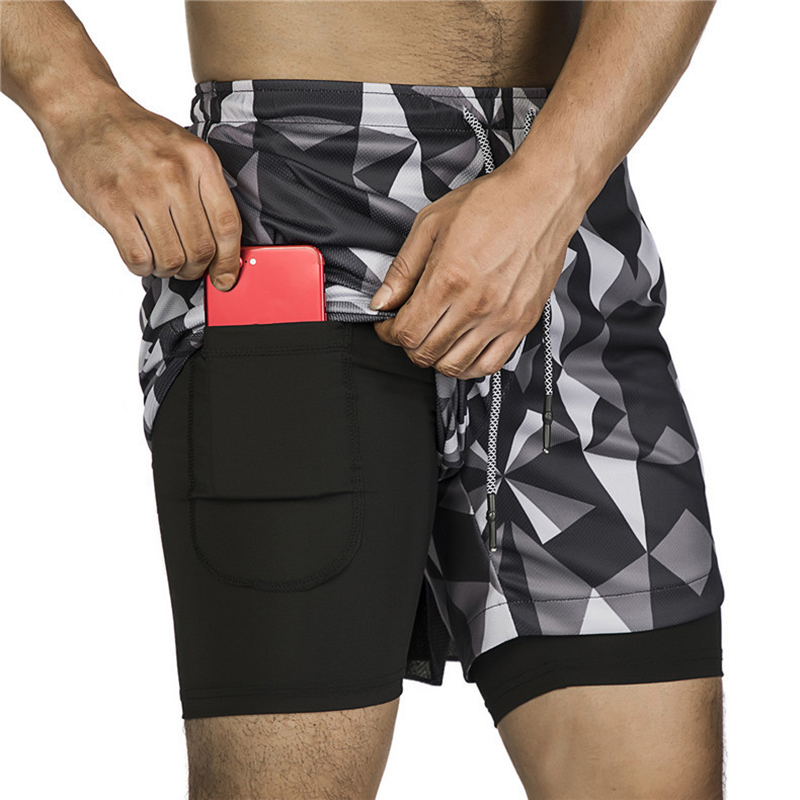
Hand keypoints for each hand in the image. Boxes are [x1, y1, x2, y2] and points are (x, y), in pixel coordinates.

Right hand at [44, 92, 241, 289]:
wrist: (85, 110)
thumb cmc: (138, 136)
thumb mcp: (186, 149)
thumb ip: (206, 190)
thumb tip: (224, 246)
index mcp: (200, 161)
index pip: (227, 225)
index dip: (228, 261)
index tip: (225, 278)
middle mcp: (175, 174)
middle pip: (201, 248)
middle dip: (195, 269)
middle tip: (186, 266)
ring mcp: (142, 190)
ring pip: (171, 258)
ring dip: (168, 270)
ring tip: (162, 259)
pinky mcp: (111, 204)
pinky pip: (138, 257)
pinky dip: (143, 267)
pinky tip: (141, 255)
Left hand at [370, 158, 582, 379]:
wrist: (542, 197)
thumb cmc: (492, 203)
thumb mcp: (431, 224)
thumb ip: (403, 269)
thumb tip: (382, 301)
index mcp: (448, 278)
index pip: (407, 332)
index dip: (388, 333)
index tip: (387, 325)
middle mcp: (476, 303)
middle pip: (427, 353)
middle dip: (408, 346)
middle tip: (408, 330)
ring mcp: (501, 317)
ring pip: (455, 366)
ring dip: (435, 359)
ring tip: (432, 339)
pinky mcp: (522, 322)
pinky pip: (490, 365)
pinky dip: (468, 367)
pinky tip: (460, 351)